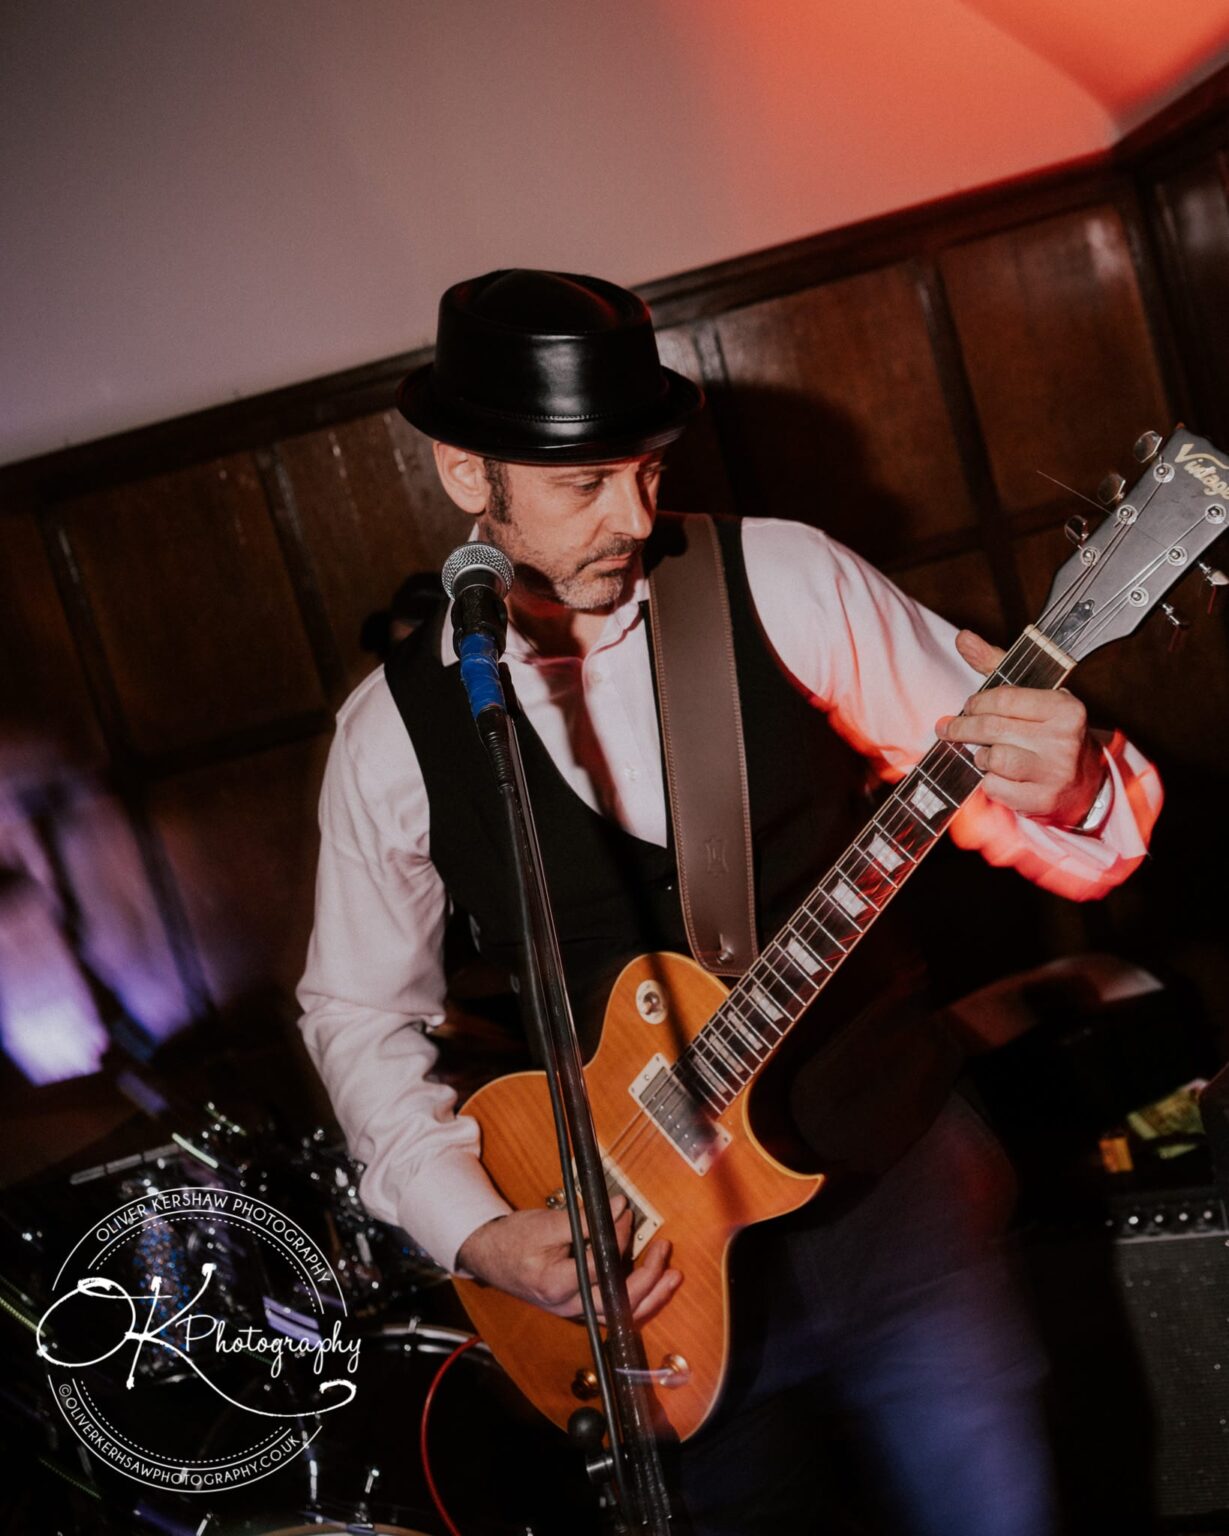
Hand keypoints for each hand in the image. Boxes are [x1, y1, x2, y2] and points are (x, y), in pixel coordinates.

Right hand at [455, 1195, 681, 1321]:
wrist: (490, 1256)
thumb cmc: (513, 1239)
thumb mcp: (546, 1224)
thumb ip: (587, 1220)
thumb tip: (621, 1208)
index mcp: (556, 1284)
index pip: (600, 1266)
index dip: (619, 1240)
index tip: (626, 1215)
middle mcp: (568, 1305)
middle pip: (617, 1303)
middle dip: (649, 1279)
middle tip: (664, 1252)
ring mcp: (574, 1310)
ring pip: (620, 1314)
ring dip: (650, 1296)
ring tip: (671, 1275)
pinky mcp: (579, 1307)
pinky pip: (613, 1311)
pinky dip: (635, 1300)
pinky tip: (653, 1285)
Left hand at [935, 630, 1104, 825]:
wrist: (1084, 784)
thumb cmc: (1049, 732)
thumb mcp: (1032, 695)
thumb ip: (996, 665)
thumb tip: (963, 637)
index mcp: (1064, 708)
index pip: (1003, 698)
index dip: (977, 703)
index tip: (967, 707)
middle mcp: (1063, 739)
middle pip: (992, 729)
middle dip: (963, 728)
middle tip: (949, 729)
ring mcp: (1054, 772)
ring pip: (992, 759)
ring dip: (981, 757)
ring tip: (986, 754)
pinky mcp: (1042, 800)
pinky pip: (995, 788)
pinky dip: (989, 782)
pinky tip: (1001, 777)